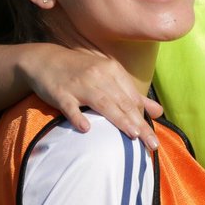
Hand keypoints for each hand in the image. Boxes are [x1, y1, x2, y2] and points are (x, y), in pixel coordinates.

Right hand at [17, 44, 163, 149]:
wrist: (45, 59)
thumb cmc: (81, 71)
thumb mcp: (109, 77)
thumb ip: (133, 95)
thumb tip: (158, 111)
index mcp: (112, 71)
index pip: (132, 99)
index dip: (144, 119)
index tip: (154, 140)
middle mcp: (98, 76)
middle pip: (122, 103)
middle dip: (138, 124)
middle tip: (151, 144)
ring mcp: (79, 84)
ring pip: (102, 103)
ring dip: (118, 119)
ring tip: (133, 135)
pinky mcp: (60, 92)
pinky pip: (70, 106)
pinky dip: (78, 116)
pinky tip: (86, 129)